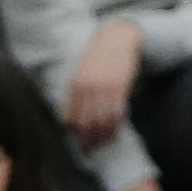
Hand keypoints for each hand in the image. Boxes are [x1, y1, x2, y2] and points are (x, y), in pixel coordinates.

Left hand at [63, 20, 143, 150]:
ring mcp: (105, 88)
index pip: (71, 118)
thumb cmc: (98, 57)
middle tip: (88, 152)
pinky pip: (117, 114)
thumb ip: (76, 94)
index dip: (74, 134)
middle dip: (87, 141)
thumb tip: (70, 120)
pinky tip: (114, 134)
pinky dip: (115, 127)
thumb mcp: (81, 73)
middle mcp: (89, 88)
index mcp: (75, 85)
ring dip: (101, 138)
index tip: (78, 142)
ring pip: (102, 122)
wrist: (118, 38)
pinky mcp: (121, 88)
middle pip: (86, 124)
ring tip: (101, 145)